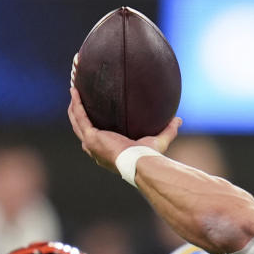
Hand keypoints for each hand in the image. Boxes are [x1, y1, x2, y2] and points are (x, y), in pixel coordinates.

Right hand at [67, 85, 181, 170]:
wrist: (141, 162)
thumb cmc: (148, 156)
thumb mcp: (158, 140)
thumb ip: (168, 130)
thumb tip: (179, 120)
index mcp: (106, 151)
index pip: (94, 138)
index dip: (90, 125)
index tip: (91, 111)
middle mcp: (96, 149)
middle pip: (81, 128)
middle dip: (77, 111)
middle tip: (78, 96)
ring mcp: (92, 143)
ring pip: (77, 121)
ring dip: (74, 105)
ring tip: (74, 90)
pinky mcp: (92, 137)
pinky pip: (80, 116)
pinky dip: (76, 103)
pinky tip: (75, 91)